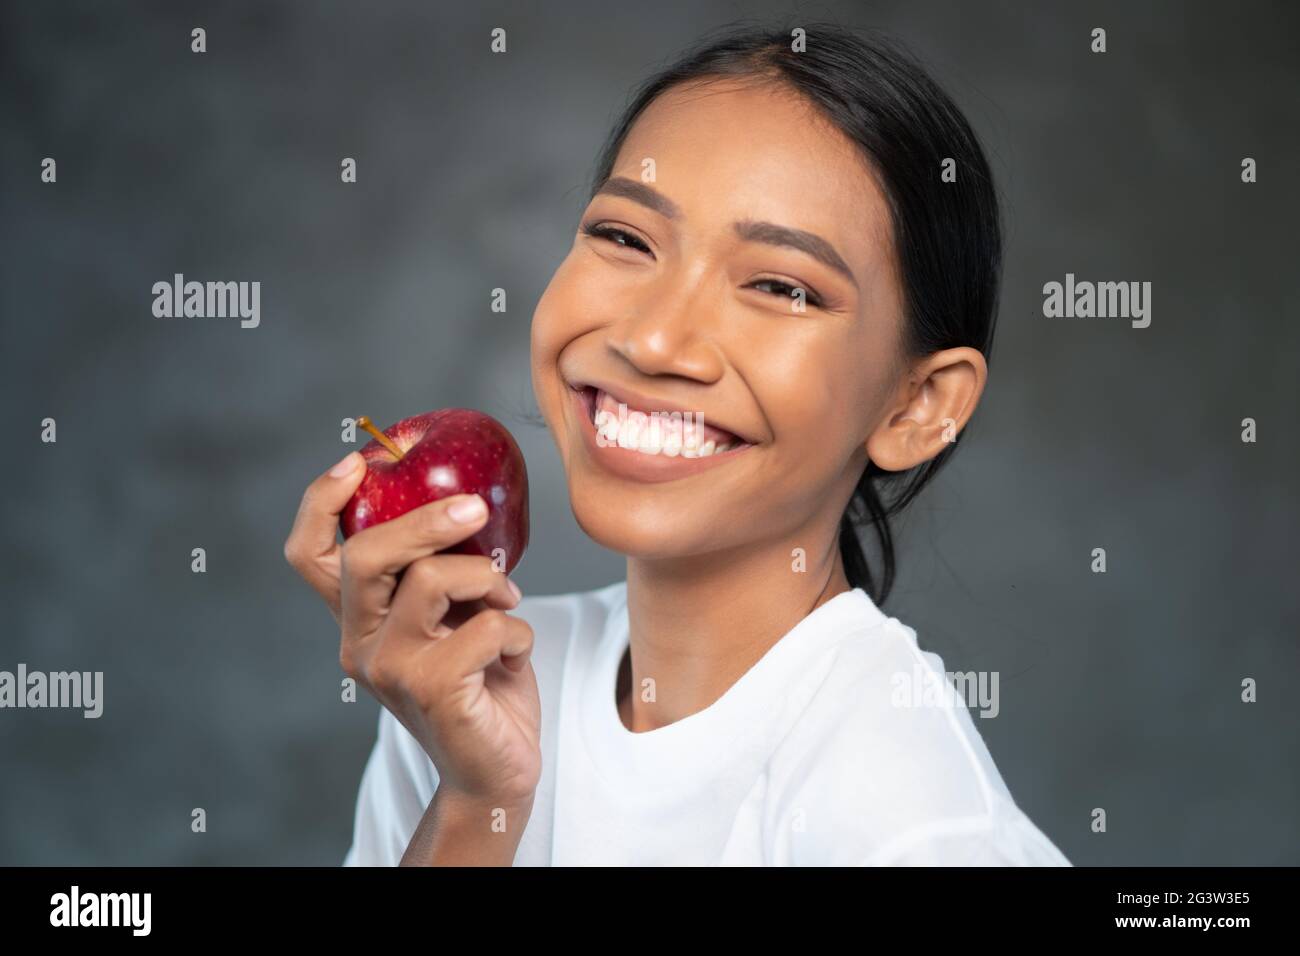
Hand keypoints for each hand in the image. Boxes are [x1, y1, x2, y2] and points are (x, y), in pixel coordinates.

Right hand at [285, 451, 541, 808]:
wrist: (495, 772)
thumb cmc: (480, 686)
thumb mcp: (455, 620)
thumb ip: (444, 576)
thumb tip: (467, 507)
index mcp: (359, 620)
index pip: (310, 556)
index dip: (321, 502)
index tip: (359, 462)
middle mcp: (361, 643)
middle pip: (366, 555)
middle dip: (424, 520)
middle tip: (476, 508)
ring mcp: (391, 669)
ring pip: (432, 579)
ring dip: (487, 578)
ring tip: (508, 601)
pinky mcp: (433, 690)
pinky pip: (486, 625)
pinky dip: (517, 631)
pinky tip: (516, 655)